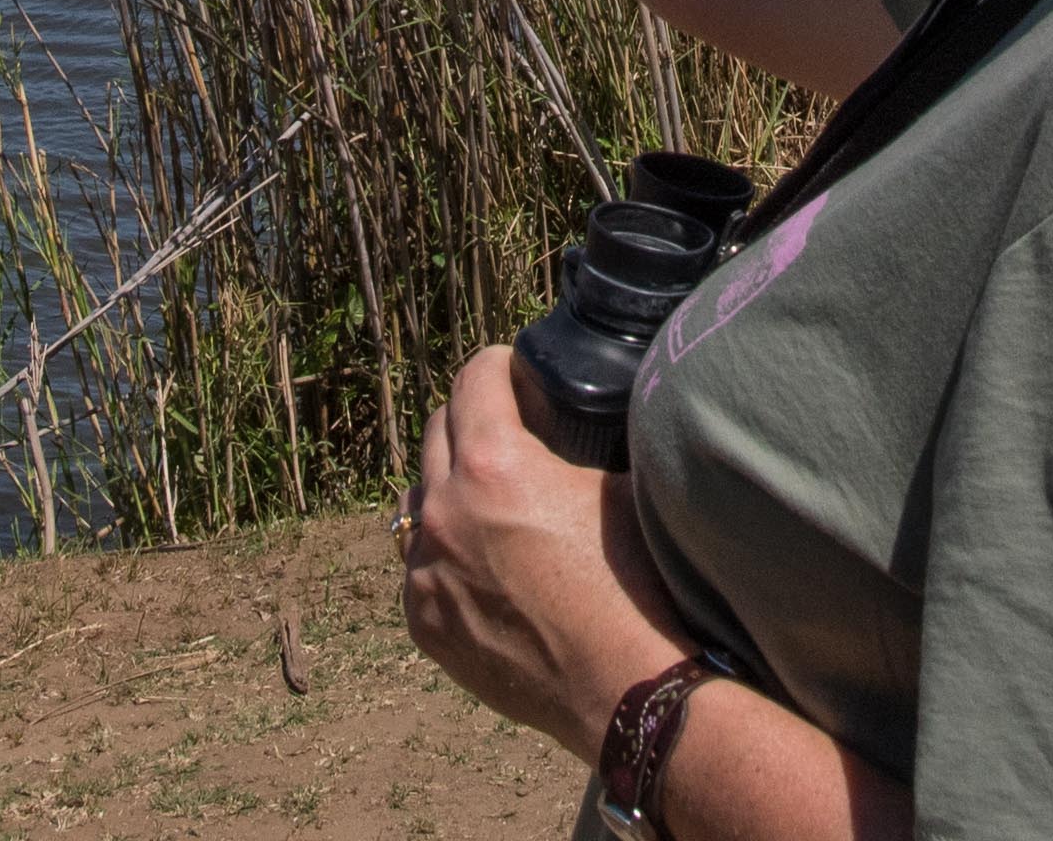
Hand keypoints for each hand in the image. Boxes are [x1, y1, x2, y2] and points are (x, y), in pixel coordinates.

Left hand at [398, 347, 694, 758]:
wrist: (624, 686)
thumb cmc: (634, 584)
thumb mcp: (617, 486)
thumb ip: (580, 444)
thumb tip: (581, 418)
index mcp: (494, 463)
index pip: (474, 378)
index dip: (499, 365)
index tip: (513, 371)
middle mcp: (445, 510)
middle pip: (437, 430)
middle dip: (470, 419)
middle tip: (504, 426)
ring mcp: (425, 570)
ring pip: (419, 501)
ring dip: (449, 489)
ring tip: (491, 503)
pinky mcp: (423, 620)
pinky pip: (420, 565)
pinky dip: (446, 555)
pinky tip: (488, 568)